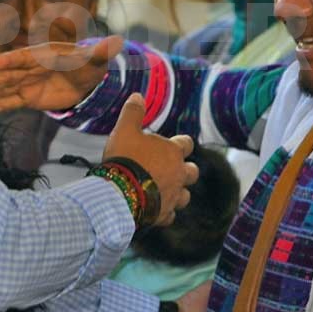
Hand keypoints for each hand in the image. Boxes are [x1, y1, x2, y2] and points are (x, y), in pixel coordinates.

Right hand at [0, 36, 122, 115]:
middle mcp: (30, 68)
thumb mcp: (96, 59)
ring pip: (6, 89)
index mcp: (43, 55)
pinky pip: (11, 102)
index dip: (9, 61)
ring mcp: (26, 83)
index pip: (23, 57)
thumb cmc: (88, 63)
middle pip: (10, 75)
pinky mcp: (28, 98)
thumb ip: (101, 52)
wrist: (85, 78)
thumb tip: (116, 42)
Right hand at [103, 94, 196, 225]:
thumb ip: (133, 113)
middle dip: (185, 170)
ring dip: (178, 193)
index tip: (175, 144)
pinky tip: (157, 210)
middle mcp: (178, 174)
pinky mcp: (164, 214)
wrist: (119, 192)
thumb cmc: (125, 158)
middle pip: (193, 172)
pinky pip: (170, 215)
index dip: (181, 144)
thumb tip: (138, 96)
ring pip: (185, 196)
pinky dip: (165, 212)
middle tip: (171, 169)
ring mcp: (173, 195)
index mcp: (172, 152)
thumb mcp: (124, 130)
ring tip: (165, 190)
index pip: (187, 144)